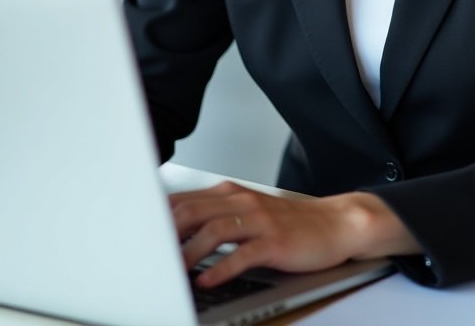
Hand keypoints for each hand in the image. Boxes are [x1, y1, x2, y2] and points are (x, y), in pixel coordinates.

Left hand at [169, 181, 418, 287]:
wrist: (336, 222)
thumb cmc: (290, 222)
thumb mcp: (250, 213)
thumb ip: (216, 217)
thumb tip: (175, 231)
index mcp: (232, 194)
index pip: (185, 200)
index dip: (158, 219)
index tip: (138, 236)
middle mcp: (243, 202)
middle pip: (194, 211)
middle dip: (166, 234)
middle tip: (147, 255)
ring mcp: (261, 221)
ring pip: (214, 231)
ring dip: (189, 253)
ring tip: (173, 272)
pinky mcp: (276, 242)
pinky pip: (243, 254)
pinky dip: (221, 268)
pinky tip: (207, 281)